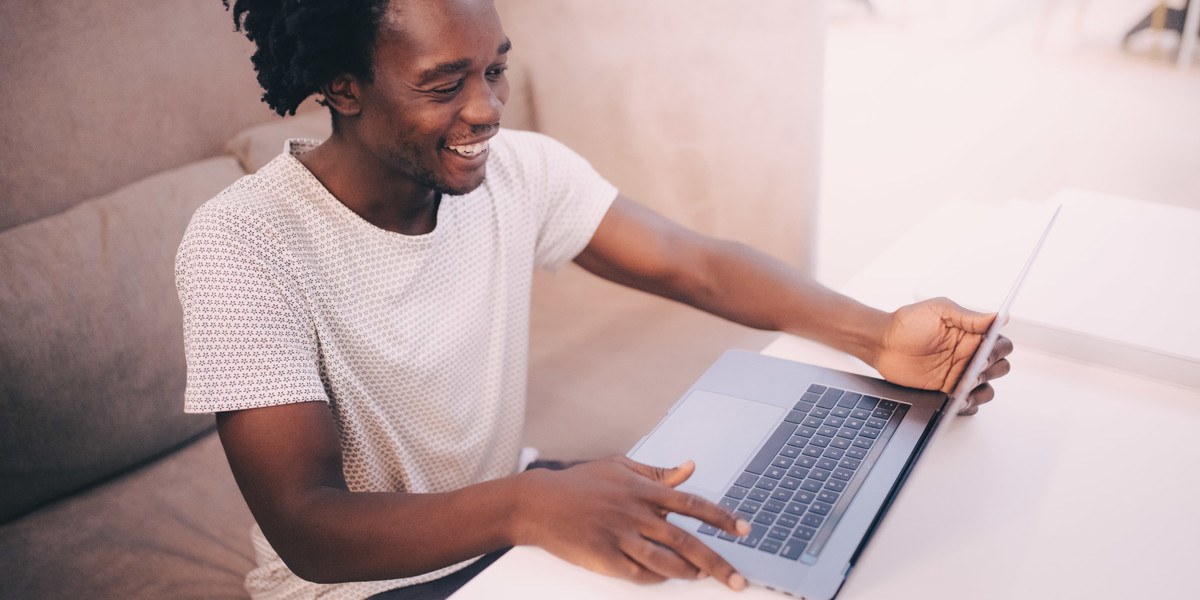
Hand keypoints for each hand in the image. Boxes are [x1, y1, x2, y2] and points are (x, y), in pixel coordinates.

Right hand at [513, 456, 749, 589]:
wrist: (537, 503)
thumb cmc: (579, 483)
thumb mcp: (619, 467)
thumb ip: (657, 472)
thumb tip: (690, 467)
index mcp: (642, 489)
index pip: (692, 504)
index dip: (722, 517)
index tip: (744, 529)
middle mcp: (635, 513)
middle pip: (686, 540)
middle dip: (717, 562)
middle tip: (738, 578)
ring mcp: (620, 536)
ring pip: (666, 561)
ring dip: (688, 572)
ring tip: (703, 577)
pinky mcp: (604, 557)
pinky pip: (639, 573)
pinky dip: (656, 577)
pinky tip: (665, 578)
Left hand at [873, 297, 1012, 414]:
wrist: (882, 344)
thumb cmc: (908, 323)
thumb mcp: (939, 311)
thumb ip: (969, 317)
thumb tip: (999, 317)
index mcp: (972, 336)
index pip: (1001, 345)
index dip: (998, 350)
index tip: (984, 352)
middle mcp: (969, 356)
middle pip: (999, 368)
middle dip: (991, 371)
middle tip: (972, 371)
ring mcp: (959, 376)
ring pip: (986, 390)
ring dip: (981, 391)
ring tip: (963, 389)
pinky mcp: (947, 392)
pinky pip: (967, 405)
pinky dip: (967, 405)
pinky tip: (955, 399)